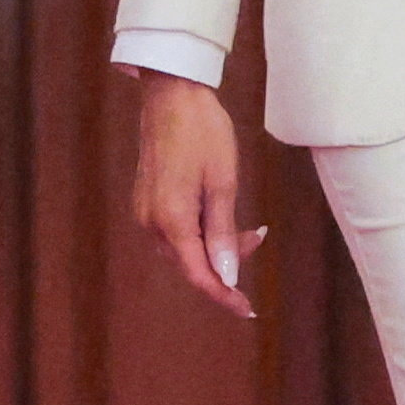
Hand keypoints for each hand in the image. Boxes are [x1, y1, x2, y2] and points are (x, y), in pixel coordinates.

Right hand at [128, 72, 267, 317]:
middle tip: (259, 239)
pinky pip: (175, 230)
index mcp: (171, 221)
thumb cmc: (202, 133)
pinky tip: (220, 216)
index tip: (248, 309)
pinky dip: (200, 232)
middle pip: (190, 264)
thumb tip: (227, 277)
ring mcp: (146, 211)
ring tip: (247, 227)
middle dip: (225, 264)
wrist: (172, 95)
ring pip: (184, 248)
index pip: (199, 275)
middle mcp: (151, 222)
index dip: (224, 295)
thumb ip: (223, 234)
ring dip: (215, 246)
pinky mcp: (147, 199)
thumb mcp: (223, 185)